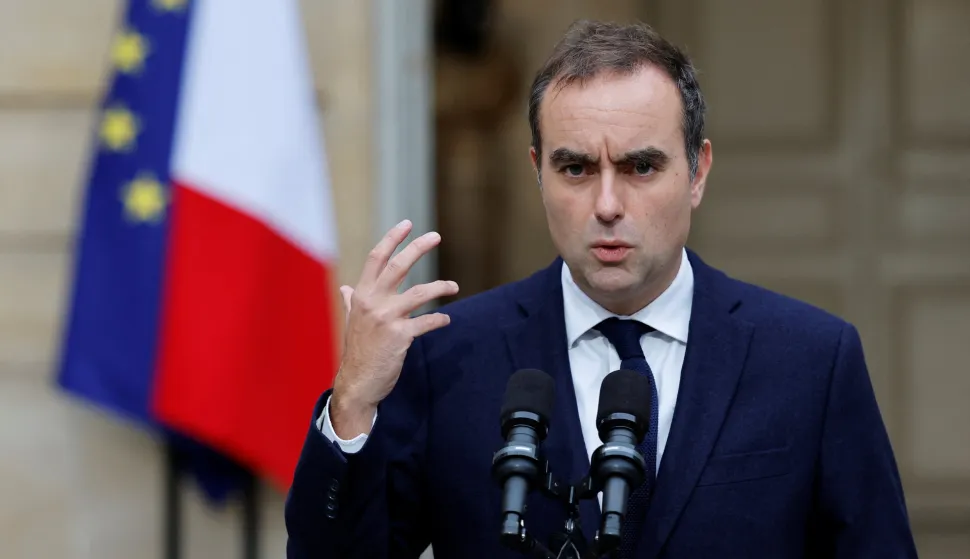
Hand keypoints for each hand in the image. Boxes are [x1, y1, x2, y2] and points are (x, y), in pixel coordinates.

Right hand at [330, 219, 458, 438]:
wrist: (358, 382)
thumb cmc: (358, 351)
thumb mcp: (352, 322)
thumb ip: (351, 302)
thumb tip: (346, 289)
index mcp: (361, 295)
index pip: (376, 258)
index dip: (392, 239)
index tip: (407, 224)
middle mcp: (372, 302)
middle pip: (398, 266)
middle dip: (417, 248)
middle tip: (435, 236)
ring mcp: (386, 318)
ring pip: (419, 293)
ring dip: (440, 286)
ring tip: (454, 286)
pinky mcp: (400, 336)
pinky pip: (427, 322)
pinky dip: (439, 319)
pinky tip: (445, 319)